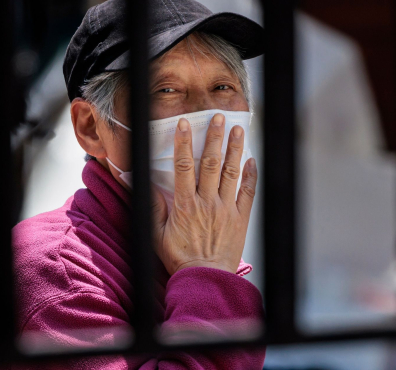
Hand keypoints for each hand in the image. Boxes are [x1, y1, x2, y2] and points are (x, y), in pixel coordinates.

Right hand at [152, 113, 257, 274]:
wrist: (206, 278)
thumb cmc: (179, 257)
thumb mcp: (156, 233)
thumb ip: (153, 207)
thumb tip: (144, 185)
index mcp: (185, 204)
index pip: (183, 166)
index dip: (183, 143)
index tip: (184, 124)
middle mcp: (207, 202)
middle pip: (210, 164)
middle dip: (214, 138)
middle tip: (219, 117)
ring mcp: (226, 209)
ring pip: (230, 173)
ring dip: (234, 149)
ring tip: (238, 129)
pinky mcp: (240, 218)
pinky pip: (248, 192)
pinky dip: (251, 175)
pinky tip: (251, 159)